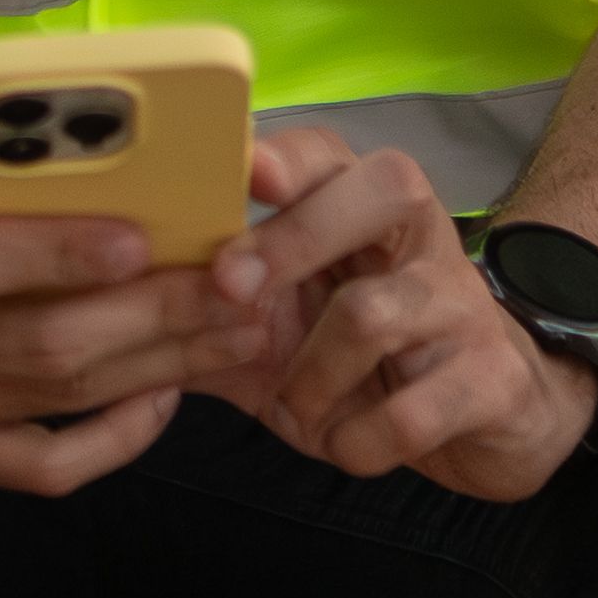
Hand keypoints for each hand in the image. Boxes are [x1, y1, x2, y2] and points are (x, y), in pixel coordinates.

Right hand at [0, 66, 274, 496]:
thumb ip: (12, 97)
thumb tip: (123, 98)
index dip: (60, 255)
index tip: (145, 240)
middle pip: (39, 338)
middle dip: (153, 313)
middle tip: (236, 285)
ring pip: (57, 392)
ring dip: (160, 363)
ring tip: (234, 327)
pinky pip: (40, 464)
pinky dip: (112, 440)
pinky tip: (164, 395)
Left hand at [217, 131, 597, 502]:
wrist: (486, 418)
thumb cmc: (361, 362)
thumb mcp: (278, 331)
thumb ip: (203, 313)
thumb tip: (107, 307)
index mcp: (362, 210)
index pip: (329, 153)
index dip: (287, 157)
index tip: (245, 174)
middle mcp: (419, 238)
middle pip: (379, 189)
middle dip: (292, 238)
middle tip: (230, 291)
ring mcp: (460, 304)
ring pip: (372, 313)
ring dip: (311, 377)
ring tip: (299, 408)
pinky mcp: (490, 378)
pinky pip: (411, 412)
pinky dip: (359, 441)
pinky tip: (348, 445)